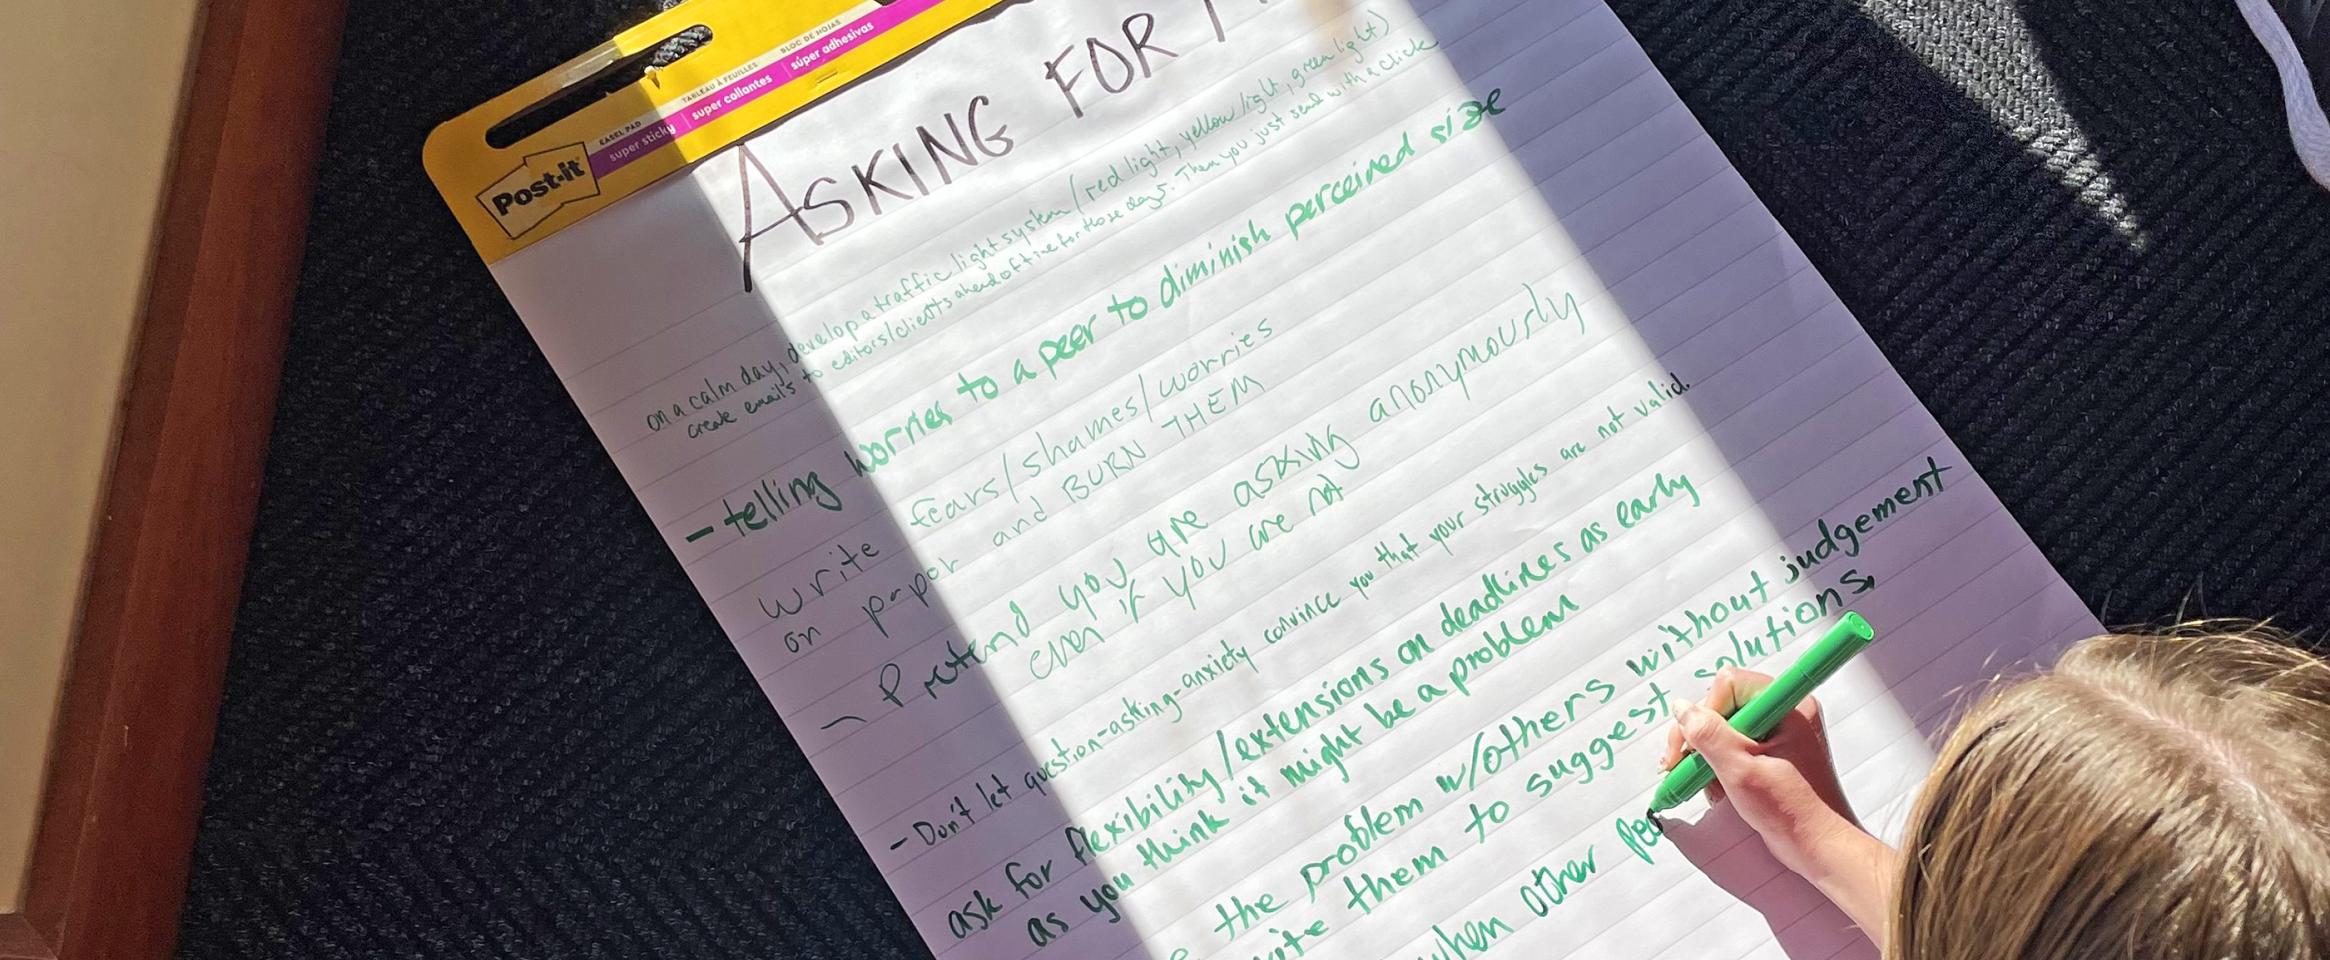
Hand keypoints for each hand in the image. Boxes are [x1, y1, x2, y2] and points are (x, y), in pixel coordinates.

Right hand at [1659, 668, 1894, 939]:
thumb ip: (1707, 734)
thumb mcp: (1740, 769)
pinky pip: (1735, 746)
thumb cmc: (1791, 809)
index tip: (1691, 745)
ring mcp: (1780, 733)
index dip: (1705, 712)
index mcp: (1787, 705)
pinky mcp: (1773, 753)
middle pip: (1724, 705)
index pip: (1729, 684)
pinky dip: (1720, 766)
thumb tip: (1681, 708)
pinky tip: (1720, 789)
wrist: (1819, 846)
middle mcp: (1785, 712)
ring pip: (1725, 728)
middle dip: (1700, 737)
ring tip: (1707, 784)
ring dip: (1708, 756)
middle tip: (1680, 764)